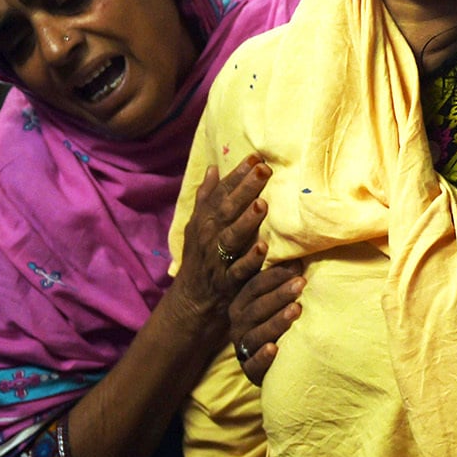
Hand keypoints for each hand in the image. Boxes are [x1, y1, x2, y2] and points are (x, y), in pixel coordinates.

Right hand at [173, 156, 270, 320]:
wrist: (192, 299)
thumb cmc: (200, 256)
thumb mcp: (198, 225)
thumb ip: (208, 197)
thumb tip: (213, 167)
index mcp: (206, 220)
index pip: (222, 192)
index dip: (238, 175)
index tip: (256, 157)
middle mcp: (209, 235)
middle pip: (227, 209)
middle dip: (245, 189)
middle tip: (264, 170)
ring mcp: (217, 258)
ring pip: (232, 236)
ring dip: (247, 221)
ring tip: (262, 204)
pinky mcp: (227, 281)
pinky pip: (239, 269)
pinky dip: (250, 259)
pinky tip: (263, 248)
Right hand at [229, 261, 304, 385]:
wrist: (282, 361)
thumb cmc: (285, 320)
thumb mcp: (281, 299)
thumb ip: (285, 280)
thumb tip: (300, 256)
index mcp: (243, 303)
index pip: (255, 286)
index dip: (274, 275)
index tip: (296, 265)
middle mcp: (240, 324)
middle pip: (256, 307)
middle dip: (279, 294)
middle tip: (301, 283)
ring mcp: (243, 348)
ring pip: (255, 334)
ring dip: (275, 322)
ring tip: (295, 311)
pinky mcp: (251, 371)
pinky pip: (253, 365)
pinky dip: (263, 357)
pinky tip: (274, 349)